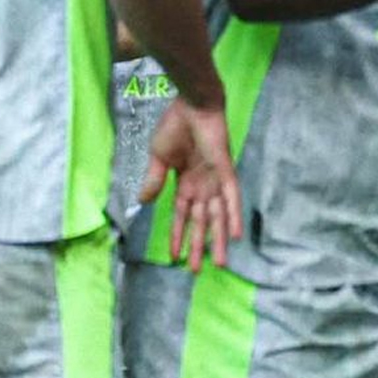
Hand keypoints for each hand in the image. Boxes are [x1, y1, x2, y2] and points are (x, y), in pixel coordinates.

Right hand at [139, 100, 242, 272]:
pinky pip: (232, 197)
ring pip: (218, 216)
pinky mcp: (226, 171)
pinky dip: (233, 215)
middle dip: (199, 246)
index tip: (175, 257)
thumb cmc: (174, 127)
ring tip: (220, 263)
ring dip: (218, 239)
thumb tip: (142, 203)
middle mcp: (202, 186)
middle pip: (201, 223)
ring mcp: (215, 180)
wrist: (191, 105)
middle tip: (197, 272)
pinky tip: (235, 234)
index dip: (178, 236)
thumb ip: (153, 180)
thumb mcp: (158, 157)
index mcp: (185, 183)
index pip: (182, 216)